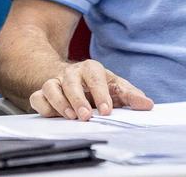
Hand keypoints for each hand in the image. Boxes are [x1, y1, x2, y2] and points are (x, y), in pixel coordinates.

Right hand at [28, 60, 152, 120]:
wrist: (75, 80)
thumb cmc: (98, 86)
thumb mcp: (117, 88)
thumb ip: (131, 96)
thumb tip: (147, 104)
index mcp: (91, 69)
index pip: (95, 77)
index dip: (101, 93)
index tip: (107, 110)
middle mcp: (71, 73)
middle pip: (71, 81)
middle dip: (78, 99)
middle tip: (87, 116)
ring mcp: (55, 82)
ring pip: (51, 87)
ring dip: (60, 102)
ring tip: (71, 117)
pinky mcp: (43, 93)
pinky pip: (37, 97)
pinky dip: (44, 106)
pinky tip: (53, 115)